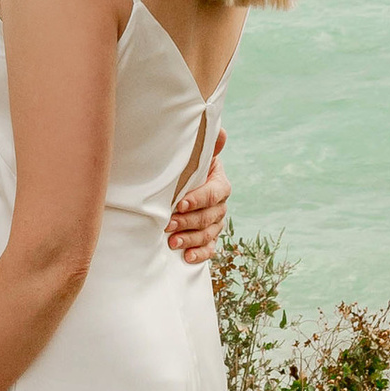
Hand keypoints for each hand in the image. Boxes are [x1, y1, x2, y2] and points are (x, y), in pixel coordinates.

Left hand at [168, 128, 228, 267]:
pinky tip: (187, 257)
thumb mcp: (197, 156)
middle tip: (168, 225)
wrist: (184, 183)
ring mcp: (216, 223)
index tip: (180, 204)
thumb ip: (208, 145)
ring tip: (172, 242)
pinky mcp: (209, 238)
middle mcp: (220, 206)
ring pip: (208, 234)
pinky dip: (199, 254)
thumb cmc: (189, 168)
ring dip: (190, 239)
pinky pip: (210, 249)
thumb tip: (221, 133)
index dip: (198, 199)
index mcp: (219, 184)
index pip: (213, 194)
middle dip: (188, 222)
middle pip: (209, 217)